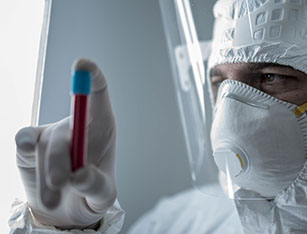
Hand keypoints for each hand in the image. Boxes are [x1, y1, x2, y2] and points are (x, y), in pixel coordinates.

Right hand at [15, 59, 116, 228]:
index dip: (91, 77)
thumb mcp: (102, 196)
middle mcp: (76, 125)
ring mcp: (52, 133)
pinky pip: (24, 139)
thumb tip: (79, 175)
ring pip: (49, 144)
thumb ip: (96, 186)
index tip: (83, 65)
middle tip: (63, 182)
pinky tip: (30, 152)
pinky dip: (26, 146)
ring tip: (55, 196)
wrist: (65, 210)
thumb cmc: (90, 194)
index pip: (98, 94)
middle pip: (70, 129)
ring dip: (49, 173)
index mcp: (101, 127)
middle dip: (63, 159)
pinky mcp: (30, 143)